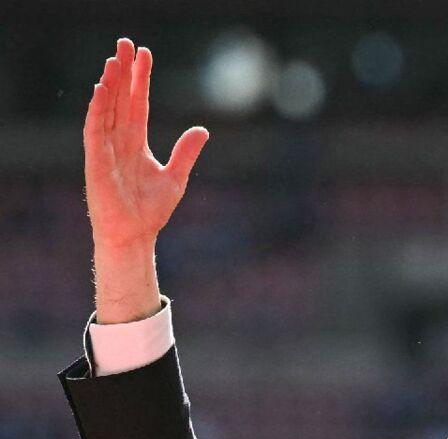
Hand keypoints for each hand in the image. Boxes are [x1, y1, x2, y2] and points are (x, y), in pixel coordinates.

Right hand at [85, 38, 208, 249]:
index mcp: (136, 142)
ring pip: (106, 109)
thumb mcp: (176, 177)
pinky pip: (94, 130)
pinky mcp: (96, 161)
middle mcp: (119, 140)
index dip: (140, 79)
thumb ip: (186, 152)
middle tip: (125, 43)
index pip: (138, 102)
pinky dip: (97, 110)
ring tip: (114, 60)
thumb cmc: (151, 210)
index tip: (143, 54)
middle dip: (122, 71)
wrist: (135, 235)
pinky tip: (101, 91)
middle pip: (120, 98)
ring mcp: (105, 149)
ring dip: (110, 84)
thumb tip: (202, 129)